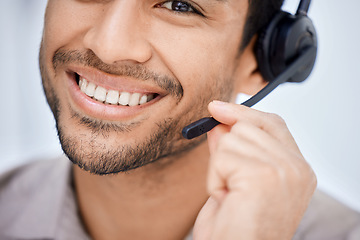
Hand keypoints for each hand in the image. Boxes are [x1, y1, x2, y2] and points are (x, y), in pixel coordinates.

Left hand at [193, 101, 316, 239]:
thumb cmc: (236, 227)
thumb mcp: (234, 180)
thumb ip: (231, 149)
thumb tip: (219, 124)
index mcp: (297, 170)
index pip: (272, 124)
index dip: (242, 113)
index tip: (217, 109)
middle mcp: (297, 169)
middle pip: (247, 128)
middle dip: (227, 153)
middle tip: (231, 185)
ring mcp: (284, 171)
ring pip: (231, 140)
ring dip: (220, 169)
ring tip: (231, 196)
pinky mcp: (264, 175)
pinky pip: (222, 157)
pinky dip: (214, 180)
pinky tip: (227, 200)